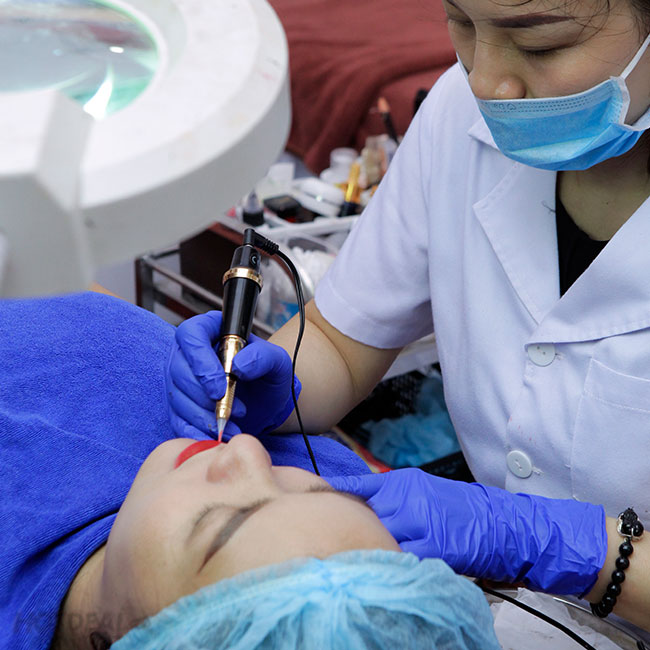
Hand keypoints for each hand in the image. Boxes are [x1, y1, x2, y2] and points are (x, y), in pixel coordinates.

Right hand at [165, 311, 299, 438]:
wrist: (267, 403)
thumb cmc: (269, 375)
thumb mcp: (277, 362)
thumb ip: (263, 357)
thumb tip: (239, 365)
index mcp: (210, 330)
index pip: (191, 335)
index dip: (200, 362)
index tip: (220, 388)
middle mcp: (189, 352)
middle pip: (179, 370)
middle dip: (203, 397)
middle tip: (232, 411)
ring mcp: (181, 380)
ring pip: (176, 397)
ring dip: (202, 417)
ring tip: (232, 426)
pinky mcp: (179, 405)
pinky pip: (177, 420)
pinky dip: (195, 431)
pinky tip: (217, 436)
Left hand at [327, 469, 606, 595]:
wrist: (500, 524)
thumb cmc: (457, 508)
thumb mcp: (418, 490)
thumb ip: (385, 496)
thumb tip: (350, 498)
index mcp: (400, 485)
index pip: (355, 488)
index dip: (329, 495)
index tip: (304, 501)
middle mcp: (406, 500)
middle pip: (360, 515)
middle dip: (343, 527)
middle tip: (320, 535)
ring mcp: (419, 524)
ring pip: (378, 538)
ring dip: (364, 547)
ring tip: (344, 559)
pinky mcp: (434, 549)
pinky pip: (401, 558)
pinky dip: (389, 564)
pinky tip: (378, 570)